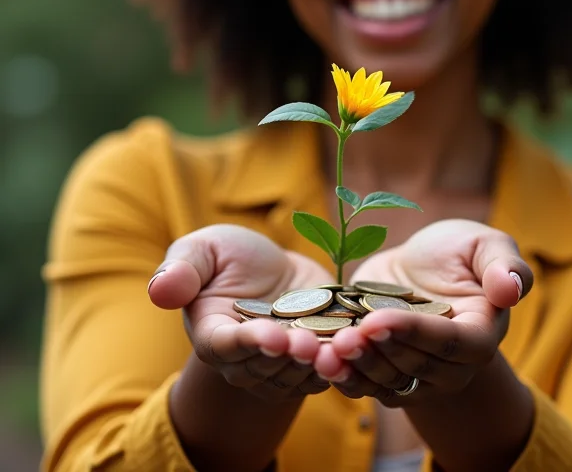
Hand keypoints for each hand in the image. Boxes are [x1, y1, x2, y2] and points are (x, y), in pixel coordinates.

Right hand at [149, 224, 333, 401]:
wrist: (273, 272)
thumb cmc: (231, 259)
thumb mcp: (205, 250)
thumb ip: (182, 269)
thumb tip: (160, 289)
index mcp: (214, 335)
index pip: (226, 348)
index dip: (249, 344)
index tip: (272, 336)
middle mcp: (246, 361)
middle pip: (266, 367)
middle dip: (288, 356)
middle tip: (307, 342)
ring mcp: (280, 368)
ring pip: (299, 375)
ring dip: (318, 364)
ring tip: (338, 346)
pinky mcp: (312, 363)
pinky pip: (327, 371)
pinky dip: (342, 362)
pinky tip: (357, 347)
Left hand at [315, 219, 532, 404]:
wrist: (420, 269)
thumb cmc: (457, 253)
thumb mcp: (483, 243)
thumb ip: (505, 264)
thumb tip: (512, 288)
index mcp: (480, 334)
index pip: (451, 344)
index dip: (415, 334)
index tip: (379, 321)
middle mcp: (453, 366)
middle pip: (415, 366)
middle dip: (378, 351)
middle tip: (346, 336)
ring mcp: (419, 377)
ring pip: (388, 381)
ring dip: (357, 367)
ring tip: (328, 349)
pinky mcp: (388, 376)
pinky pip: (366, 386)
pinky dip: (343, 376)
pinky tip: (322, 361)